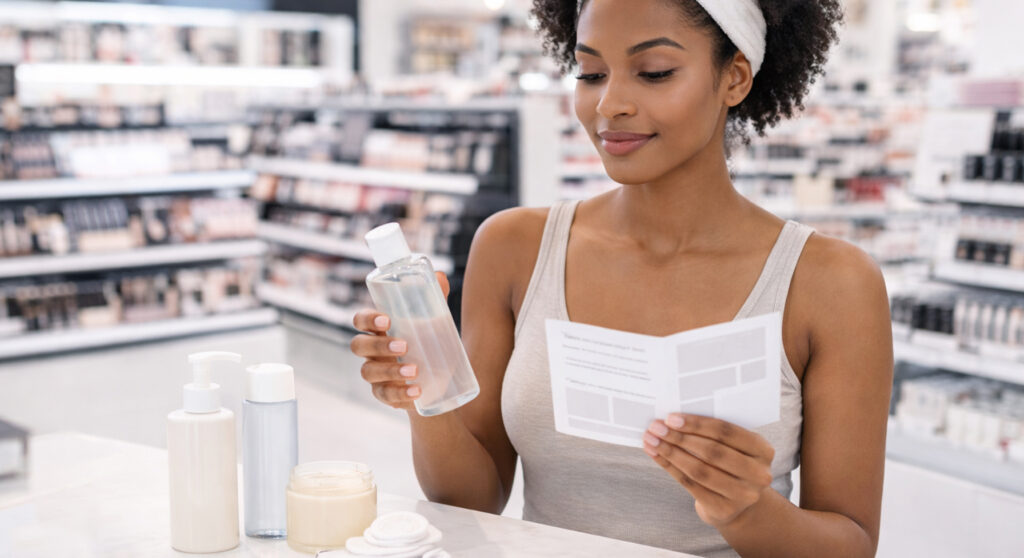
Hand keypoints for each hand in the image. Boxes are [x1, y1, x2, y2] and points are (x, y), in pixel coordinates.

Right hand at [350, 271, 449, 410]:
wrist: (441, 380)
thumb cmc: (430, 343)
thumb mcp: (434, 321)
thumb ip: (435, 299)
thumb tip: (439, 276)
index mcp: (379, 329)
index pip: (360, 320)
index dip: (367, 319)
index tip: (386, 320)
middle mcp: (371, 351)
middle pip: (358, 346)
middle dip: (378, 345)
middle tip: (403, 346)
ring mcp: (376, 374)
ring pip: (368, 372)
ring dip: (390, 371)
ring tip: (414, 370)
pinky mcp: (385, 394)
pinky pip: (385, 396)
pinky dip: (399, 394)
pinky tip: (416, 391)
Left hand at [642, 414, 774, 528]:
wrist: (737, 503)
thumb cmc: (729, 464)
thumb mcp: (733, 447)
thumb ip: (713, 433)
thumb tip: (673, 419)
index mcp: (763, 450)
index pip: (727, 432)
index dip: (697, 424)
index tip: (672, 417)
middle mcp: (758, 474)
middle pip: (712, 451)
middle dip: (680, 437)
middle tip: (656, 427)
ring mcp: (742, 495)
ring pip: (699, 470)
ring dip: (671, 453)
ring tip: (652, 440)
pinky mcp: (723, 509)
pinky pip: (690, 484)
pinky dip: (670, 467)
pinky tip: (656, 455)